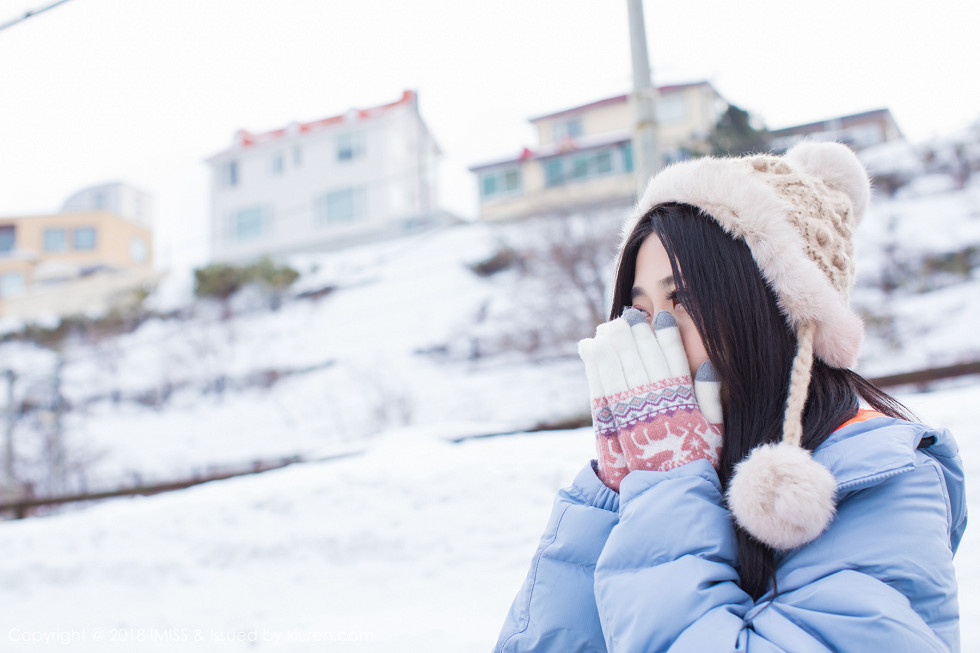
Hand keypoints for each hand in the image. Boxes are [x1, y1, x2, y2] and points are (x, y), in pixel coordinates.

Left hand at [578, 308, 722, 490]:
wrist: (671, 491)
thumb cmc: (697, 459)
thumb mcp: (714, 429)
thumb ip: (711, 397)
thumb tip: (708, 365)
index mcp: (684, 400)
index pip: (674, 360)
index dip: (667, 337)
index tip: (662, 318)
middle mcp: (658, 402)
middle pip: (644, 358)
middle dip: (636, 333)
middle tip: (629, 315)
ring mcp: (634, 410)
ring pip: (621, 367)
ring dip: (613, 343)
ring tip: (608, 325)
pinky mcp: (614, 421)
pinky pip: (602, 385)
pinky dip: (595, 364)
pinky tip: (590, 346)